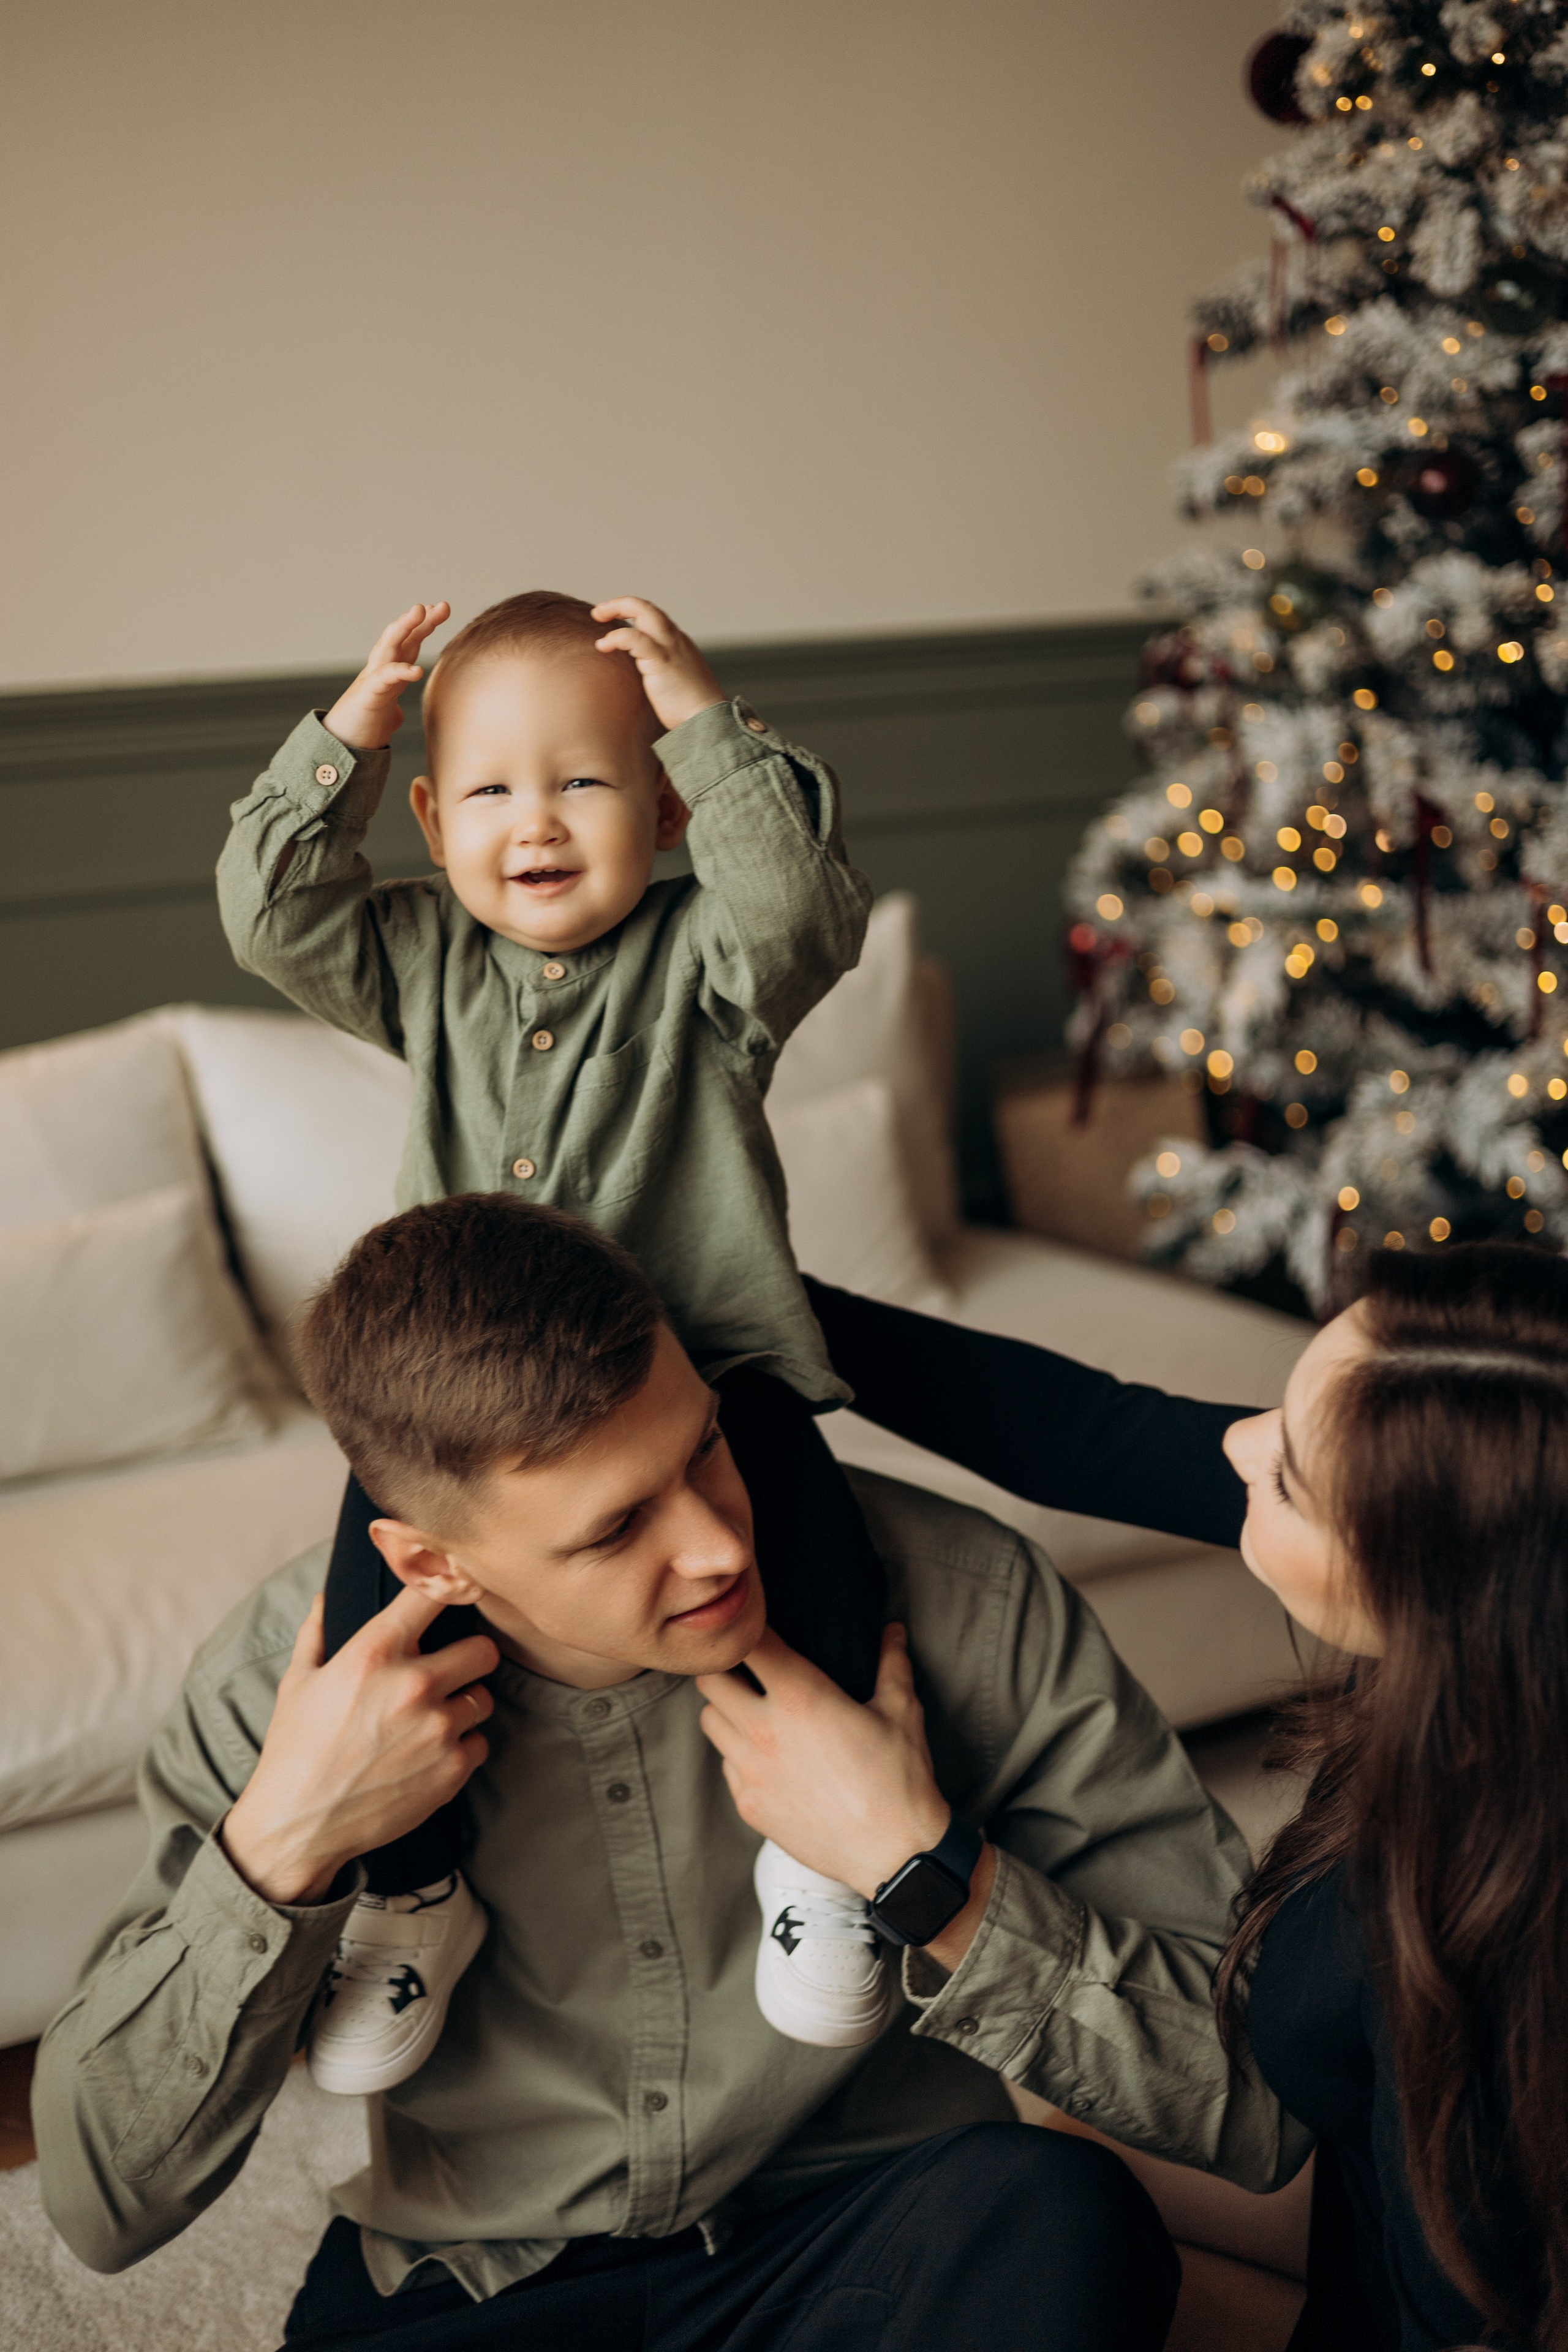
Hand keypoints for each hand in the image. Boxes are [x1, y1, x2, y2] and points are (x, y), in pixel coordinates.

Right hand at [221, 1585, 497, 1907]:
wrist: (297, 1826)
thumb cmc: (294, 1751)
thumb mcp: (298, 1683)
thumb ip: (317, 1632)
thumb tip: (324, 1597)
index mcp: (374, 1652)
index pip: (434, 1594)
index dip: (449, 1588)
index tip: (453, 1592)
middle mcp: (413, 1684)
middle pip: (483, 1649)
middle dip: (470, 1658)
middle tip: (452, 1670)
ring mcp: (437, 1729)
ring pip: (484, 1698)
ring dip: (464, 1705)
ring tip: (433, 1719)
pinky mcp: (451, 1770)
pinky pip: (480, 1744)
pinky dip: (461, 1748)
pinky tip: (431, 1754)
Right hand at [322, 602, 450, 749]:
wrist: (340, 745)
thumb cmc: (361, 726)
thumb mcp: (384, 715)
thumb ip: (392, 709)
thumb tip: (397, 716)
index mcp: (388, 671)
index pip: (407, 642)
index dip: (424, 625)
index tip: (441, 609)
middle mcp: (379, 669)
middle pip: (400, 637)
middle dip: (419, 619)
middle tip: (441, 605)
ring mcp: (372, 679)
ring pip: (388, 646)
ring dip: (404, 627)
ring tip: (422, 611)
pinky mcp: (367, 696)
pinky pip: (383, 679)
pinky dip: (399, 672)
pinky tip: (416, 670)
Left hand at [591, 597, 723, 731]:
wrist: (708, 721)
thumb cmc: (690, 710)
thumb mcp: (673, 682)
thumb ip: (657, 672)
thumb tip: (639, 679)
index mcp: (677, 644)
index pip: (653, 618)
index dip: (632, 614)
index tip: (612, 620)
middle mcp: (675, 639)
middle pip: (647, 608)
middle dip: (621, 603)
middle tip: (599, 612)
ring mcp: (669, 647)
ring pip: (643, 611)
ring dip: (618, 607)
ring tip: (597, 615)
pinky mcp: (661, 661)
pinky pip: (635, 638)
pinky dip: (616, 637)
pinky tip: (603, 645)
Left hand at [697, 1624, 952, 1898]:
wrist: (895, 1855)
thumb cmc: (900, 1780)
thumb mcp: (901, 1711)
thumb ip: (891, 1663)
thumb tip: (893, 1631)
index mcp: (800, 1696)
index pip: (749, 1643)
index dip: (750, 1628)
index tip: (758, 1627)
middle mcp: (764, 1730)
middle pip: (710, 1680)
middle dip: (725, 1668)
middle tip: (748, 1669)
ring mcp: (751, 1771)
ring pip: (709, 1722)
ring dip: (725, 1710)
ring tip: (753, 1711)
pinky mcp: (749, 1805)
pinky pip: (726, 1765)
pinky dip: (737, 1754)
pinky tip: (767, 1757)